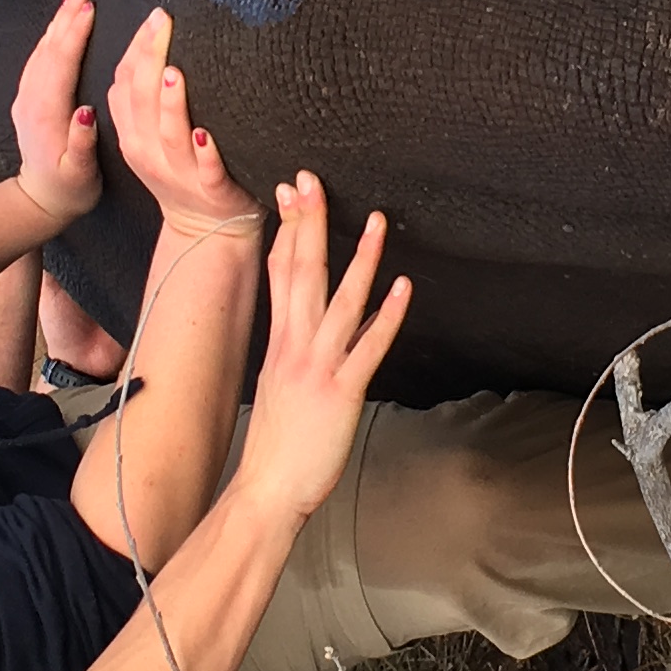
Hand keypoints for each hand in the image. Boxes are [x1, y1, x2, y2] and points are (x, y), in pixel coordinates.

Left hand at [11, 0, 102, 226]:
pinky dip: (49, 36)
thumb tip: (86, 113)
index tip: (89, 6)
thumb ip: (81, 143)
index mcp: (46, 112)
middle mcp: (31, 99)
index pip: (61, 62)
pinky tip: (59, 24)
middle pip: (48, 47)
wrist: (39, 200)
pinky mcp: (26, 98)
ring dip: (57, 20)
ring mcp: (25, 97)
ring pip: (40, 49)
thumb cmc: (69, 187)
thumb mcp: (79, 173)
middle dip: (66, 15)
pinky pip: (37, 57)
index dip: (75, 33)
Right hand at [104, 8, 252, 235]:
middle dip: (150, 60)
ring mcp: (181, 173)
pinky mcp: (212, 190)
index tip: (153, 18)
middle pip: (141, 102)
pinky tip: (207, 134)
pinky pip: (208, 170)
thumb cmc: (181, 171)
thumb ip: (146, 99)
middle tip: (163, 25)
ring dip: (171, 103)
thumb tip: (154, 40)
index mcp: (133, 135)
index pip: (124, 86)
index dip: (135, 50)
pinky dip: (206, 152)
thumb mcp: (150, 137)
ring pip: (169, 134)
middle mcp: (150, 152)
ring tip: (175, 73)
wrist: (204, 228)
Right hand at [231, 178, 407, 519]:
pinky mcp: (341, 391)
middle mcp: (294, 347)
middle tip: (311, 180)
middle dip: (308, 223)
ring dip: (360, 258)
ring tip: (377, 221)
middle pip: (301, 272)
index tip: (290, 193)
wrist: (266, 490)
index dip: (287, 230)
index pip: (280, 273)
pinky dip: (389, 315)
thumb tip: (307, 327)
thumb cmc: (276, 446)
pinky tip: (404, 288)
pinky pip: (369, 346)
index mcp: (278, 343)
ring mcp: (317, 367)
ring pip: (340, 300)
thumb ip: (293, 351)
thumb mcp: (277, 385)